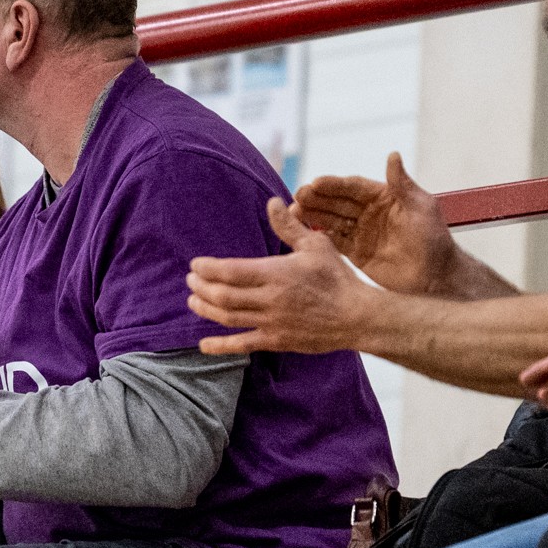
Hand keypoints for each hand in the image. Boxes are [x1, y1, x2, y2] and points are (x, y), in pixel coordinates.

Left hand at [187, 199, 381, 355]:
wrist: (356, 315)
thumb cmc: (337, 277)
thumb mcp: (315, 245)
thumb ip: (289, 226)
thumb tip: (271, 202)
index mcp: (276, 273)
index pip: (230, 270)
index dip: (207, 268)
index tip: (195, 264)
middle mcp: (270, 299)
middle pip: (223, 295)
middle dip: (202, 286)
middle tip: (191, 280)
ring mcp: (272, 322)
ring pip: (228, 317)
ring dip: (205, 309)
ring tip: (192, 300)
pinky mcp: (277, 340)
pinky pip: (243, 344)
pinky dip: (221, 346)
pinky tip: (204, 344)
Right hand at [292, 152, 459, 295]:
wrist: (436, 278)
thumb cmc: (434, 240)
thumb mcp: (422, 208)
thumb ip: (403, 184)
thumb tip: (393, 155)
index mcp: (384, 197)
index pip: (354, 186)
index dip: (335, 185)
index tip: (316, 182)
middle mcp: (370, 213)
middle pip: (338, 202)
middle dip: (318, 198)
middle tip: (299, 196)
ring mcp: (362, 233)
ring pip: (332, 220)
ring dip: (314, 214)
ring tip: (294, 211)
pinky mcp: (357, 253)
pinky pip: (334, 241)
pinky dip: (319, 235)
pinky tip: (303, 230)